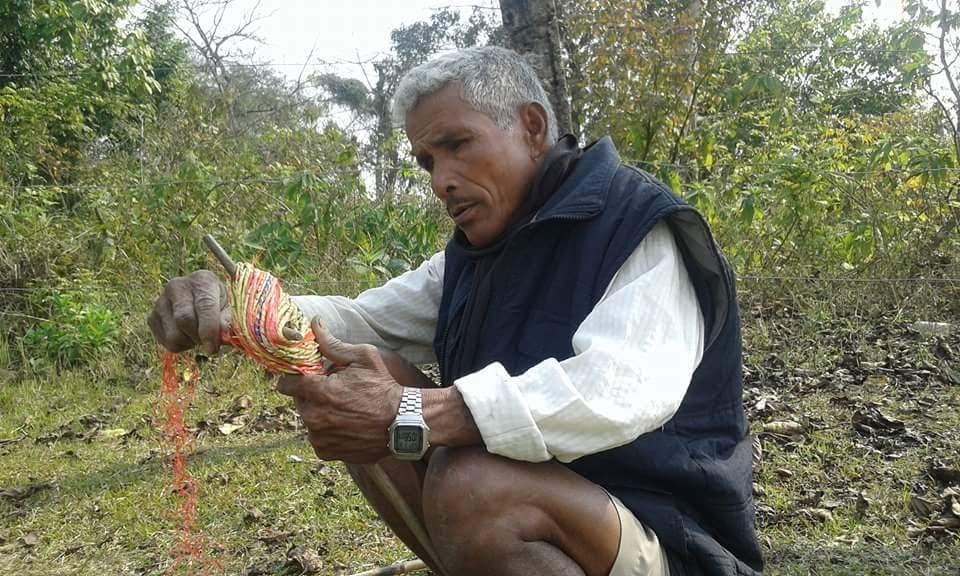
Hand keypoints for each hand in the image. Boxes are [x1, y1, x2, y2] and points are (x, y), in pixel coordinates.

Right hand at [147, 270, 229, 354]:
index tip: (213, 348)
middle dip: (199, 337)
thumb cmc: (217, 303)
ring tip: (197, 335)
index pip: (204, 306)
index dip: (209, 330)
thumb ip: (226, 321)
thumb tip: (221, 336)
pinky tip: (186, 335)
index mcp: (202, 280)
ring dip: (189, 342)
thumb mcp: (228, 307)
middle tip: (208, 342)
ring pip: (173, 335)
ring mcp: (160, 300)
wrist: (197, 298)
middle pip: (184, 320)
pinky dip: (179, 345)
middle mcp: (177, 286)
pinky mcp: (152, 317)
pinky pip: (165, 341)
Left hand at [276, 319, 402, 463]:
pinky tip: (347, 425)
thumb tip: (314, 323)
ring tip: (345, 410)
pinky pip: (318, 438)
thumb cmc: (383, 387)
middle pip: (300, 402)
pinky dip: (328, 432)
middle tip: (337, 392)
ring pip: (309, 421)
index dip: (297, 378)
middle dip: (313, 395)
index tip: (309, 377)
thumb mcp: (362, 358)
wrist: (403, 422)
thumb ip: (332, 343)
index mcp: (319, 392)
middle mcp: (314, 417)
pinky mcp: (326, 452)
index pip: (286, 384)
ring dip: (321, 414)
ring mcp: (319, 437)